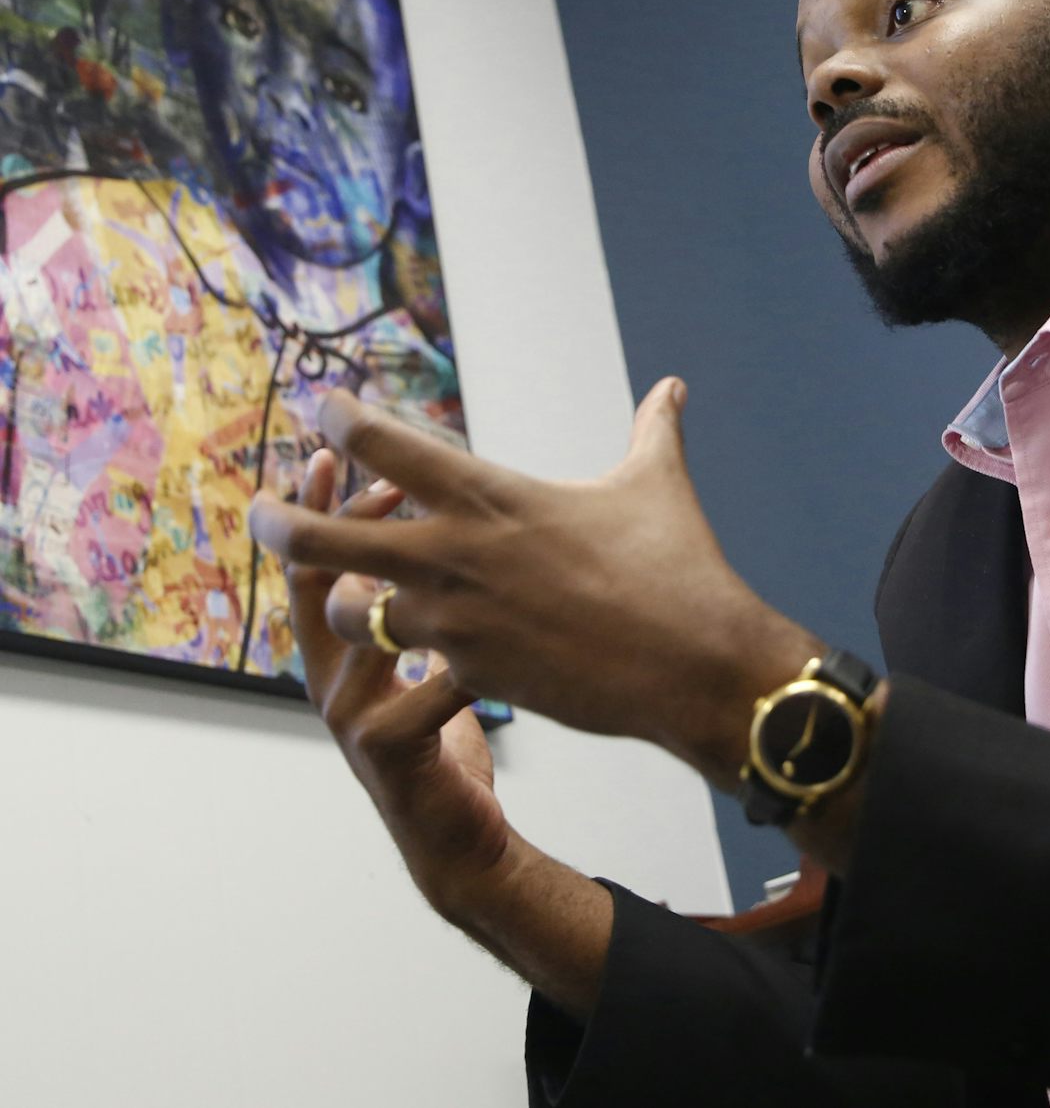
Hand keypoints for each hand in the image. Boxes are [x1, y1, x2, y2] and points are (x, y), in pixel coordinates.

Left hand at [250, 377, 818, 781]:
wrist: (695, 665)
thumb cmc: (679, 569)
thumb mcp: (657, 485)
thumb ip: (653, 430)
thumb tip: (672, 386)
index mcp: (492, 496)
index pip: (386, 445)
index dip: (343, 420)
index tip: (327, 408)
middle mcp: (457, 556)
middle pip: (326, 537)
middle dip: (283, 524)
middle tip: (262, 513)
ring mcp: (458, 623)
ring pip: (351, 612)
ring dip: (343, 602)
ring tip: (351, 596)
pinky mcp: (473, 677)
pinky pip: (408, 665)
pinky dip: (407, 654)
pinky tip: (416, 653)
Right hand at [287, 450, 511, 915]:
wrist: (465, 841)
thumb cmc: (450, 740)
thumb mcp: (433, 664)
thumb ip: (428, 608)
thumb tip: (448, 527)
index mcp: (341, 655)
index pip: (314, 566)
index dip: (317, 509)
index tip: (332, 451)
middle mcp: (332, 682)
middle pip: (319, 586)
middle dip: (334, 524)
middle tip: (374, 474)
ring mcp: (353, 719)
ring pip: (367, 632)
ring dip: (400, 584)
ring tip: (436, 540)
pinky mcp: (389, 751)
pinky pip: (425, 689)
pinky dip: (460, 660)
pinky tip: (493, 637)